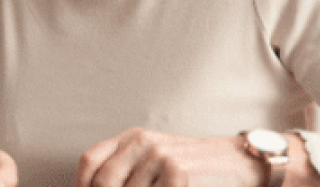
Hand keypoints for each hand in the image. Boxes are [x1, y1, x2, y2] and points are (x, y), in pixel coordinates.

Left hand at [75, 128, 261, 185]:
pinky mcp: (177, 172)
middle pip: (104, 181)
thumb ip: (126, 170)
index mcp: (131, 138)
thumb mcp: (152, 160)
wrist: (236, 162)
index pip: (89, 161)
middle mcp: (142, 142)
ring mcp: (159, 156)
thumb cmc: (191, 167)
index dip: (82, 184)